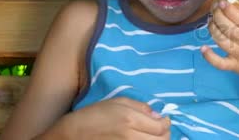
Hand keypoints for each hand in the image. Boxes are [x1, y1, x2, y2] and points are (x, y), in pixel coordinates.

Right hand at [44, 97, 169, 138]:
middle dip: (164, 134)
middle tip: (159, 129)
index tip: (162, 120)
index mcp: (131, 120)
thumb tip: (159, 116)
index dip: (166, 123)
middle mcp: (131, 137)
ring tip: (151, 135)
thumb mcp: (117, 102)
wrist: (72, 135)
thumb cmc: (93, 115)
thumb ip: (141, 107)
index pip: (162, 127)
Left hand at [202, 0, 238, 81]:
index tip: (221, 3)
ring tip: (211, 22)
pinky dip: (209, 56)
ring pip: (223, 43)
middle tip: (214, 10)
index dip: (229, 10)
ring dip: (213, 30)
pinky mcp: (236, 67)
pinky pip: (220, 64)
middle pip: (231, 30)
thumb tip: (233, 1)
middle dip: (218, 17)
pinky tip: (203, 48)